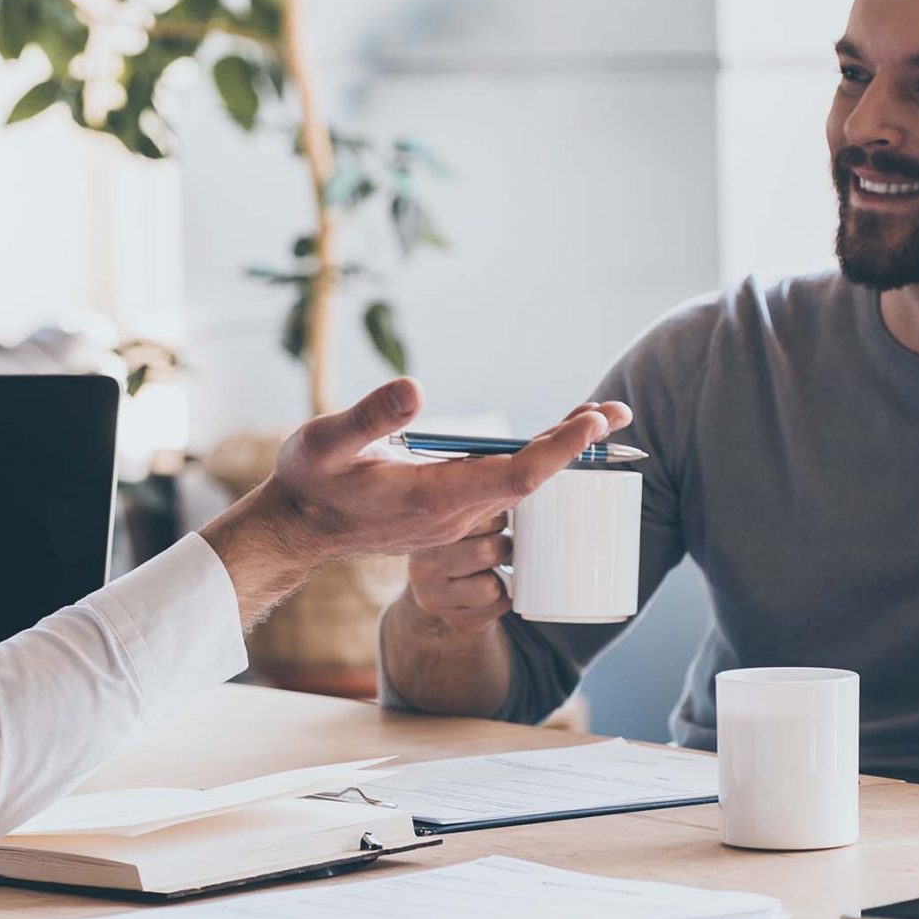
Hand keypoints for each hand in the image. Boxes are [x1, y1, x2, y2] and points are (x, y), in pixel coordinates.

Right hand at [201, 380, 630, 625]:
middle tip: (619, 413)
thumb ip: (369, 418)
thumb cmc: (310, 481)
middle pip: (531, 483)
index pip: (514, 476)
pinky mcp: (451, 523)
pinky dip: (532, 478)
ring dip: (557, 459)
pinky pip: (504, 505)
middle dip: (575, 447)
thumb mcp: (326, 442)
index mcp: (433, 496)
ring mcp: (455, 525)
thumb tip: (415, 389)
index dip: (560, 450)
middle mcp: (454, 517)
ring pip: (520, 493)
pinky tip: (554, 452)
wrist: (300, 528)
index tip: (595, 423)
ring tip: (596, 423)